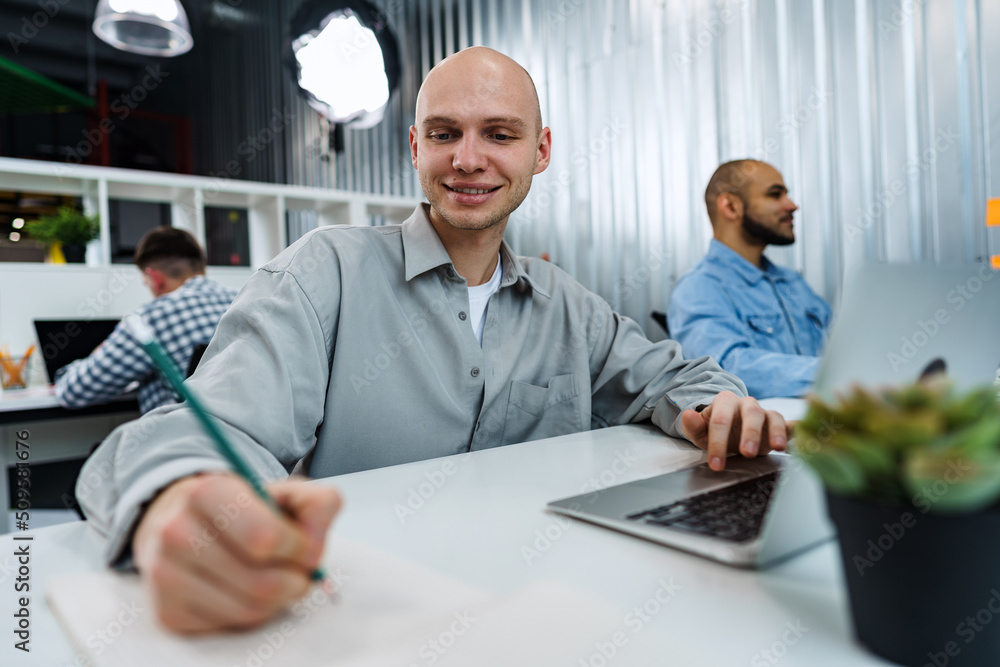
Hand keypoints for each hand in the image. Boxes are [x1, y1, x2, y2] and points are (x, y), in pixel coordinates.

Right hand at [132, 472, 341, 633]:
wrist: (186, 523)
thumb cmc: (244, 510)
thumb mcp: (284, 493)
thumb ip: (317, 503)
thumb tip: (319, 533)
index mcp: (207, 492)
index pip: (266, 538)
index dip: (300, 549)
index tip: (304, 545)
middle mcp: (176, 532)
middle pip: (262, 584)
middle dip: (295, 580)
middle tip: (297, 569)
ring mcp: (165, 575)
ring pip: (249, 610)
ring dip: (278, 600)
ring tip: (274, 577)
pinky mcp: (167, 612)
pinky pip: (230, 626)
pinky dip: (251, 614)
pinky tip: (244, 589)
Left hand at [680, 391, 789, 470]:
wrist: (729, 428)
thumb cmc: (715, 431)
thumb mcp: (700, 431)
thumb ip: (693, 425)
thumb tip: (687, 414)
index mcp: (725, 402)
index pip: (721, 420)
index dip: (718, 442)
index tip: (716, 464)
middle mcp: (747, 404)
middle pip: (751, 414)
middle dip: (749, 434)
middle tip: (746, 453)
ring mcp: (765, 413)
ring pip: (773, 417)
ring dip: (775, 432)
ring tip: (778, 448)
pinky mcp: (779, 424)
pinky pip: (791, 425)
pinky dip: (798, 430)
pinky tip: (806, 437)